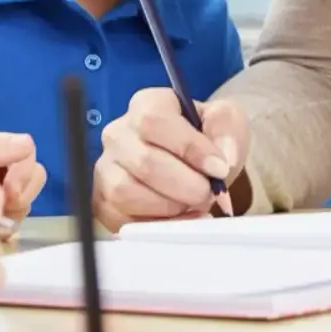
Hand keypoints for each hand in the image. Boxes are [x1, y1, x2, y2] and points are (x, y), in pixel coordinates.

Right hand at [94, 87, 247, 228]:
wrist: (197, 163)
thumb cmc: (207, 137)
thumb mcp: (226, 119)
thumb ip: (226, 129)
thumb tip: (223, 158)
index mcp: (146, 105)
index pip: (155, 121)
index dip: (190, 149)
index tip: (220, 169)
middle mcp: (118, 134)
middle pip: (144, 162)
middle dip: (186, 185)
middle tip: (210, 193)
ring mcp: (106, 169)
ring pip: (126, 193)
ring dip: (170, 206)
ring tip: (193, 203)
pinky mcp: (104, 202)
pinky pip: (123, 220)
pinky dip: (157, 226)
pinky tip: (180, 218)